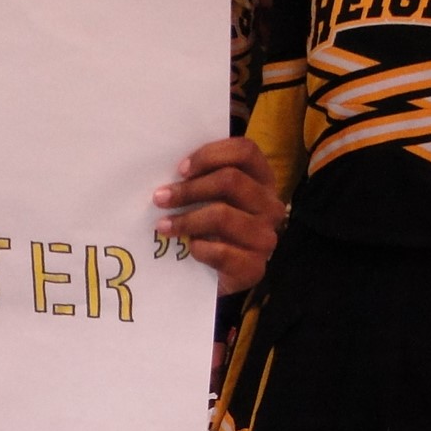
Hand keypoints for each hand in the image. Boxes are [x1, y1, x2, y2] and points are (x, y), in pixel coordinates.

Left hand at [154, 137, 283, 294]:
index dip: (211, 155)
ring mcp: (265, 238)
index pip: (246, 151)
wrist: (212, 280)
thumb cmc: (208, 232)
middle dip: (189, 189)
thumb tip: (164, 170)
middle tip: (160, 198)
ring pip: (222, 215)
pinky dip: (198, 249)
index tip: (180, 169)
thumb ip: (198, 181)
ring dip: (186, 220)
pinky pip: (220, 251)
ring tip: (162, 225)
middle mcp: (270, 206)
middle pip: (231, 181)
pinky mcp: (254, 268)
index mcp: (262, 181)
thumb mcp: (208, 201)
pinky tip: (188, 248)